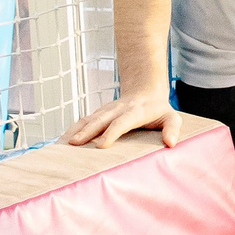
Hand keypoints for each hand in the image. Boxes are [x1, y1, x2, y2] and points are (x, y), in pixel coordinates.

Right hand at [60, 91, 182, 148]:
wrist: (145, 90)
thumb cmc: (159, 109)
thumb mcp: (171, 117)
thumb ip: (172, 129)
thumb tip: (171, 143)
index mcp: (134, 112)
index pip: (121, 122)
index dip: (111, 133)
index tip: (101, 145)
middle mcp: (117, 109)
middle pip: (100, 120)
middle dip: (86, 131)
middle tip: (74, 144)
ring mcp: (106, 110)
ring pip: (88, 118)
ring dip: (75, 130)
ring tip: (62, 144)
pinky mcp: (99, 113)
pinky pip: (84, 120)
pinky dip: (72, 129)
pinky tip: (62, 141)